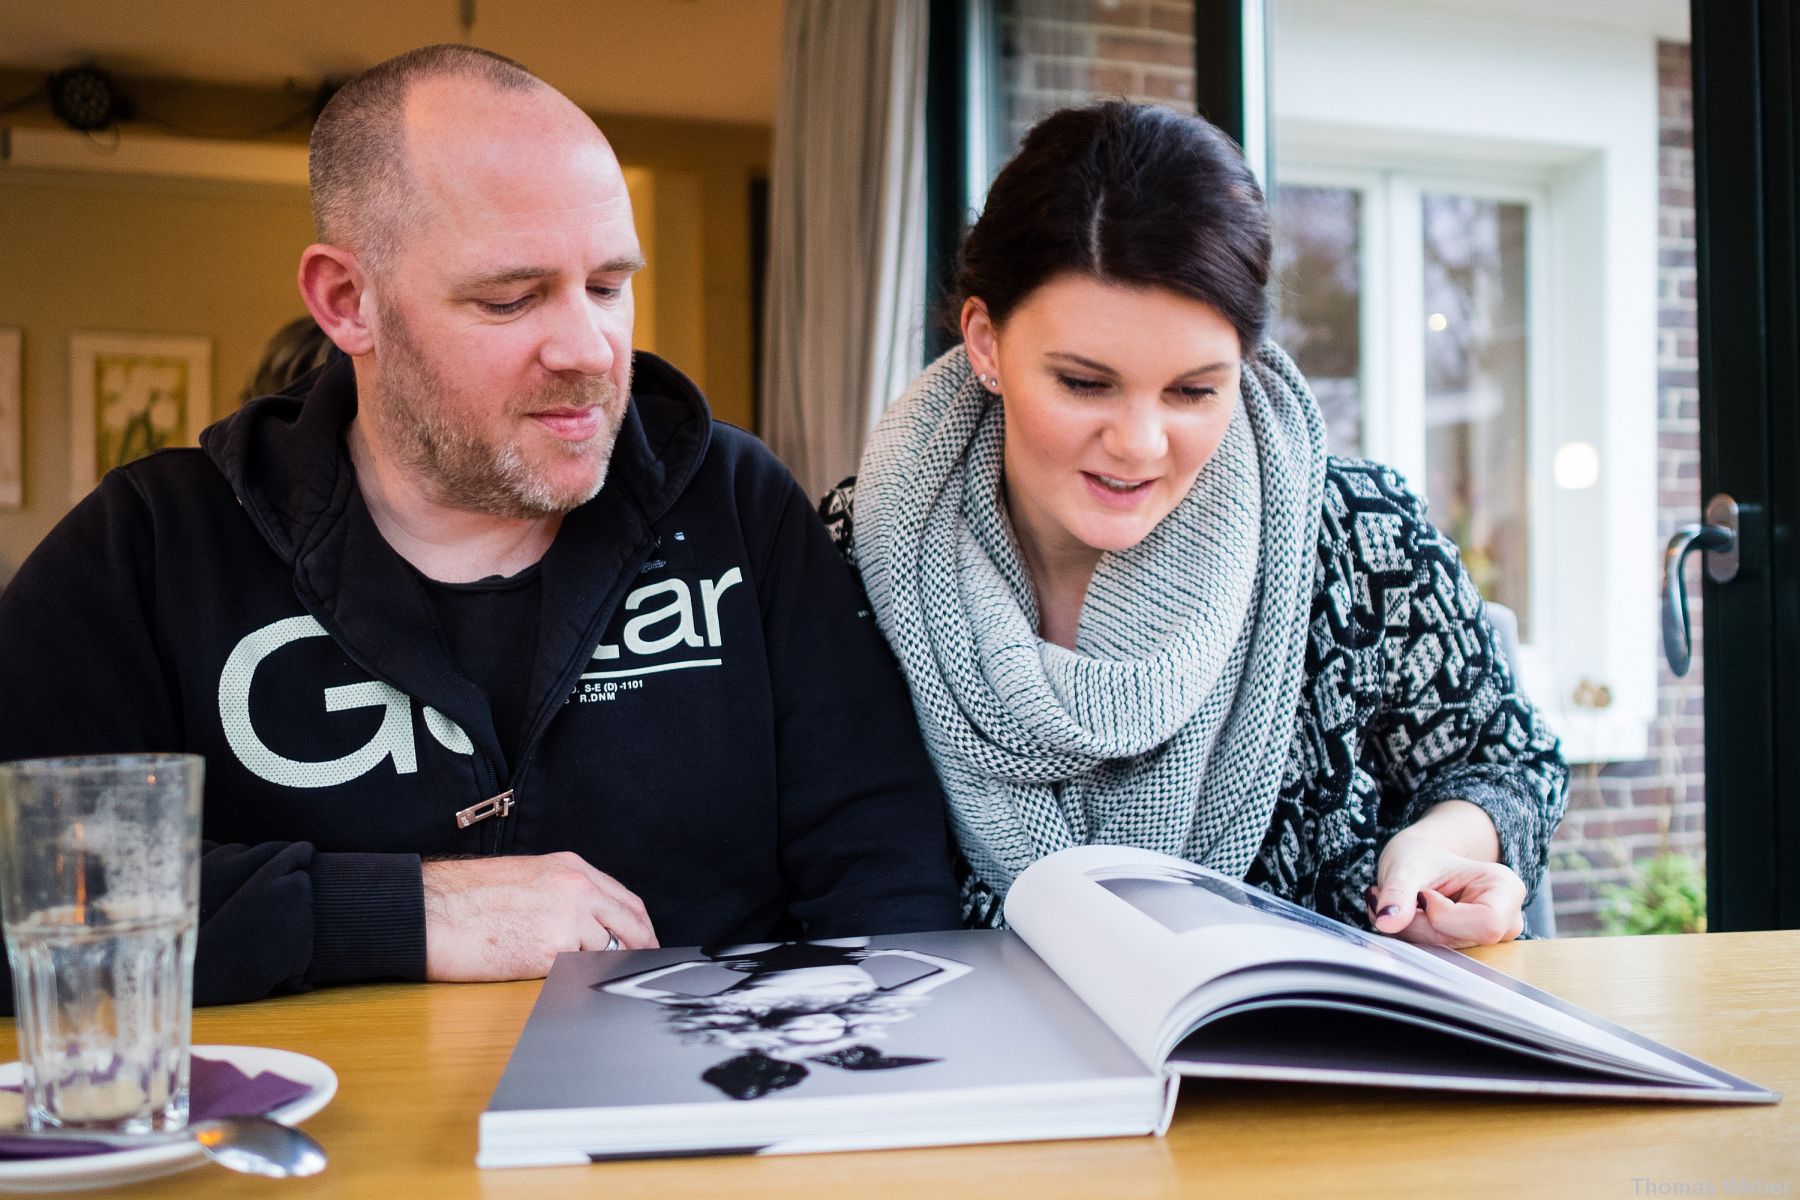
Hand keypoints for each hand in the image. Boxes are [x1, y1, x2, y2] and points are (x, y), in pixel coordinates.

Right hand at [421, 852, 657, 980]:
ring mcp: (569, 921)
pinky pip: (579, 972)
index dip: (639, 926)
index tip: (643, 942)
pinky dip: (576, 980)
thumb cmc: (465, 897)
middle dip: (641, 949)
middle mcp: (578, 890)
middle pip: (631, 926)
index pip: (625, 901)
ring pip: (605, 952)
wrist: (431, 911)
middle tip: (640, 967)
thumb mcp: (528, 878)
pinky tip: (561, 982)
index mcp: (572, 869)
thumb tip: (588, 924)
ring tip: (578, 975)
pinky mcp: (552, 953)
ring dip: (598, 966)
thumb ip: (564, 895)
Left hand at [1369, 827, 1526, 948]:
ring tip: (1399, 904)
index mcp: (1505, 889)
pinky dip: (1412, 938)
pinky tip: (1405, 917)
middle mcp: (1506, 918)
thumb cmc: (1422, 857)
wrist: (1420, 861)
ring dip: (1410, 931)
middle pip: (1460, 942)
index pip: (1485, 924)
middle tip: (1393, 898)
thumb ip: (1398, 893)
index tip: (1423, 894)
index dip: (1444, 916)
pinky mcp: (1469, 949)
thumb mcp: (1406, 866)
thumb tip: (1387, 923)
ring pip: (1443, 952)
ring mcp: (1490, 938)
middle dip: (1417, 925)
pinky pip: (1435, 955)